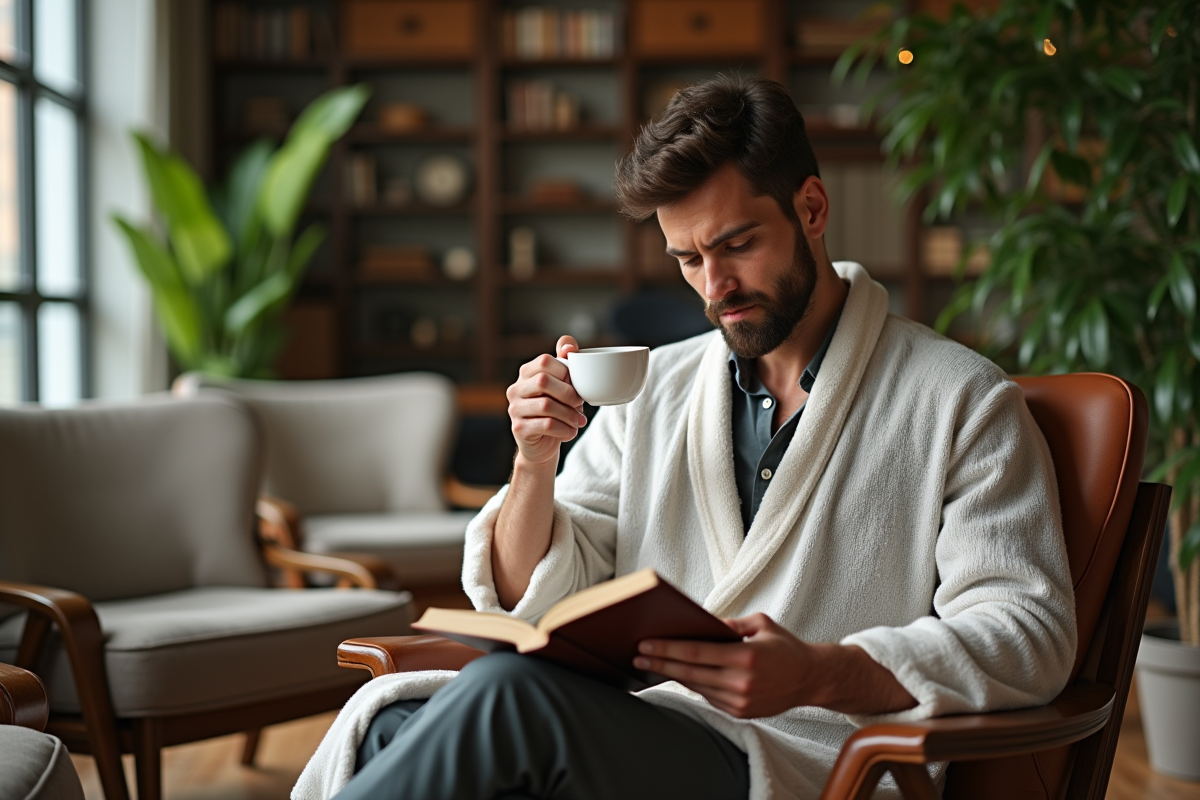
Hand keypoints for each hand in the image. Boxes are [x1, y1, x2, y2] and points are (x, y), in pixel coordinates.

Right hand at [506, 335, 587, 467]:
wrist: (542, 445)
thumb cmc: (555, 411)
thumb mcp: (562, 386)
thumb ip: (565, 363)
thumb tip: (568, 345)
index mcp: (526, 373)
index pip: (545, 361)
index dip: (565, 372)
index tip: (576, 386)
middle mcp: (515, 389)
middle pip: (544, 381)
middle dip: (568, 393)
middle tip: (580, 405)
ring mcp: (514, 408)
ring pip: (546, 405)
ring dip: (569, 414)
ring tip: (579, 421)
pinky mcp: (519, 428)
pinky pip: (546, 425)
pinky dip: (564, 429)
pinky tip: (570, 432)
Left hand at [634, 614, 916, 718]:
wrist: (811, 679)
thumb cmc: (785, 647)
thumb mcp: (761, 624)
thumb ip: (732, 624)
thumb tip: (703, 622)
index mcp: (746, 656)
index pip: (697, 653)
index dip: (668, 649)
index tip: (646, 645)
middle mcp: (742, 682)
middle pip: (691, 673)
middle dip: (661, 664)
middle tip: (637, 657)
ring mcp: (741, 701)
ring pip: (698, 688)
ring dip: (673, 677)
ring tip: (652, 665)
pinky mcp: (742, 713)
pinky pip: (710, 698)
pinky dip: (694, 686)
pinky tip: (679, 676)